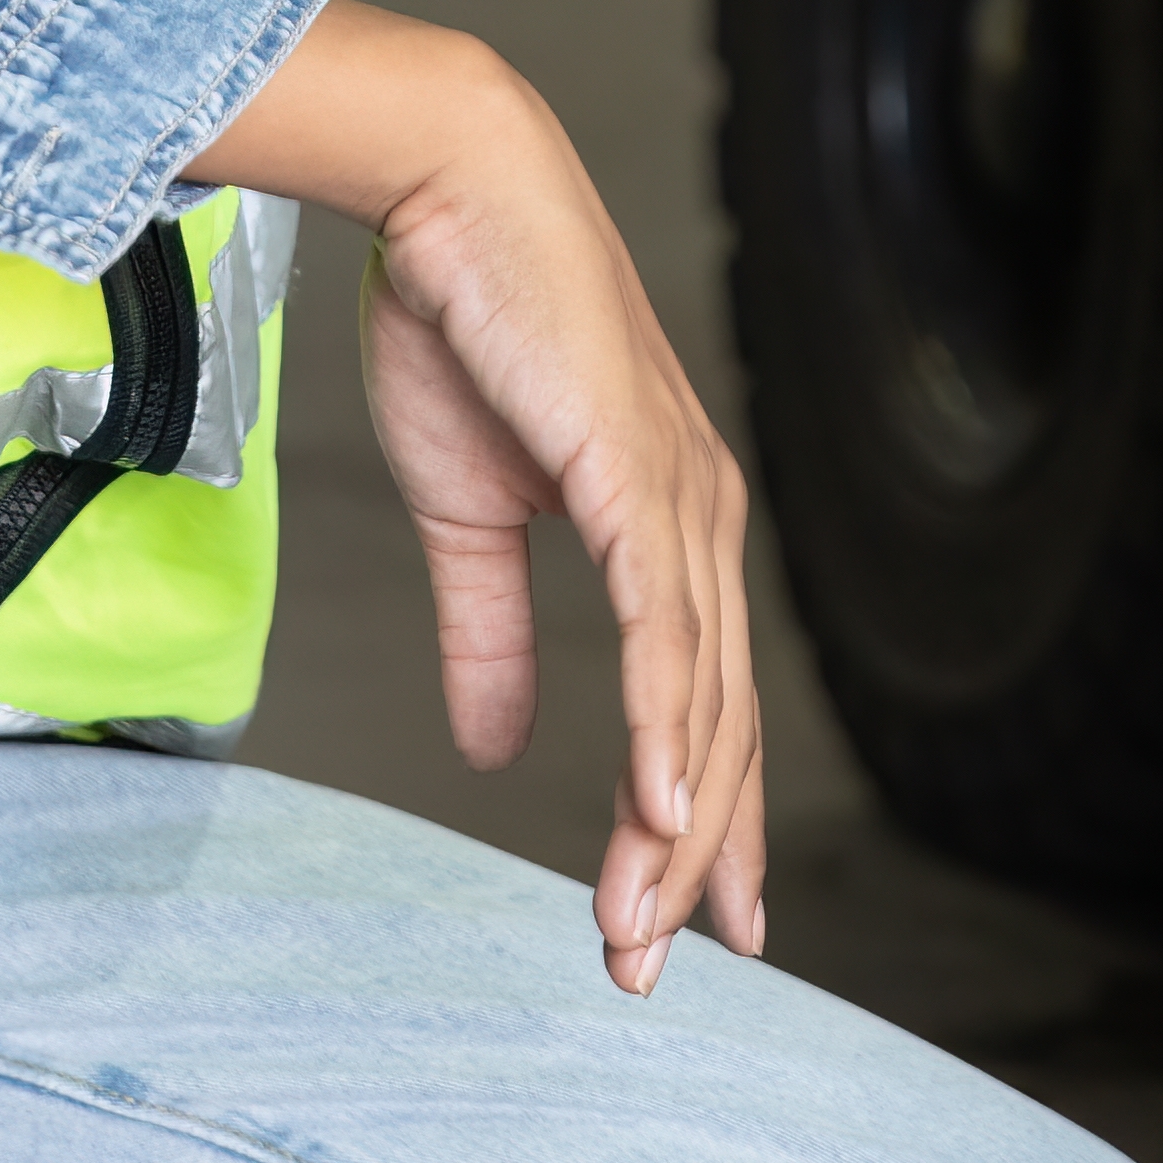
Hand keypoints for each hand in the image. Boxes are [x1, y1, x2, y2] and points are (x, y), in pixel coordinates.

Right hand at [187, 3, 770, 992]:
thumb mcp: (465, 514)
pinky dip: (662, 718)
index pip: (704, 707)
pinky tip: (655, 799)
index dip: (702, 822)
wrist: (448, 194)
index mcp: (668, 530)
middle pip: (715, 727)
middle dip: (686, 859)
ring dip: (667, 822)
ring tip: (636, 926)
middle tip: (643, 968)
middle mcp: (699, 523)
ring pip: (694, 698)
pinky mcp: (634, 473)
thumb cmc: (463, 329)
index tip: (690, 926)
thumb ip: (488, 632)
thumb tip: (493, 745)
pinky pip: (658, 623)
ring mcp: (678, 497)